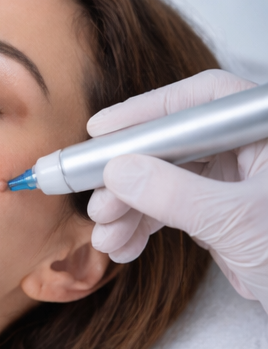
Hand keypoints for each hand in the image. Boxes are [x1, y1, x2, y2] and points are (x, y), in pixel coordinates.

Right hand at [86, 70, 267, 303]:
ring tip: (106, 236)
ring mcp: (234, 180)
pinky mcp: (220, 211)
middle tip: (97, 203)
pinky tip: (124, 246)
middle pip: (172, 144)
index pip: (202, 101)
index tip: (100, 131)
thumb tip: (118, 171)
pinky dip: (142, 227)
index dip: (147, 112)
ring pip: (164, 180)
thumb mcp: (235, 220)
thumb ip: (173, 194)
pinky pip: (169, 208)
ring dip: (127, 209)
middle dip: (127, 177)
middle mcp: (249, 147)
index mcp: (264, 130)